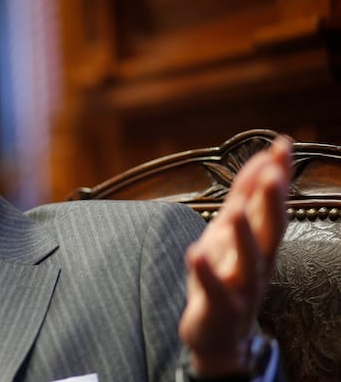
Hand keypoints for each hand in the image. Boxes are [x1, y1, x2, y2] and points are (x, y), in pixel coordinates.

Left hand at [179, 136, 291, 375]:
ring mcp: (241, 286)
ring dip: (244, 236)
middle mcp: (258, 262)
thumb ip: (245, 198)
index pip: (271, 204)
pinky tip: (194, 253)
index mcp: (260, 241)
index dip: (277, 175)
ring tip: (237, 213)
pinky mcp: (220, 306)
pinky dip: (205, 271)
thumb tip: (263, 159)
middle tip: (274, 172)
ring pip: (248, 260)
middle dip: (271, 202)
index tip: (282, 144)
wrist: (219, 333)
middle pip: (269, 230)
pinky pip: (213, 288)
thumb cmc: (226, 276)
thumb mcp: (231, 232)